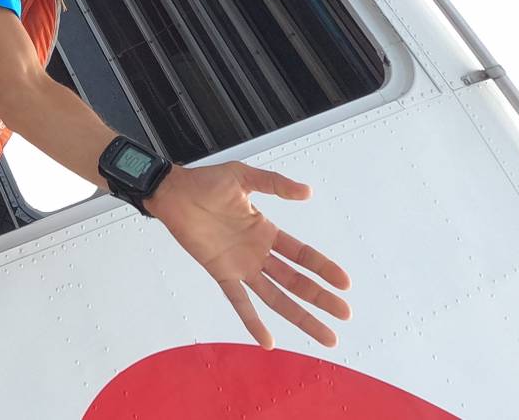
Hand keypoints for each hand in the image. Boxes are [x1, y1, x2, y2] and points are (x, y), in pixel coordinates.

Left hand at [145, 163, 350, 348]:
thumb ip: (276, 184)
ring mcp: (240, 266)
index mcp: (266, 231)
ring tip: (325, 335)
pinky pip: (239, 301)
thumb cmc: (206, 182)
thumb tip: (308, 192)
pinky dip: (252, 321)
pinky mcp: (221, 273)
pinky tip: (267, 342)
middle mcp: (257, 253)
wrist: (173, 191)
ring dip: (300, 316)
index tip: (345, 283)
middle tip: (345, 315)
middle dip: (320, 298)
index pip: (302, 255)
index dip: (323, 268)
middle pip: (295, 281)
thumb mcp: (245, 177)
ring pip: (276, 297)